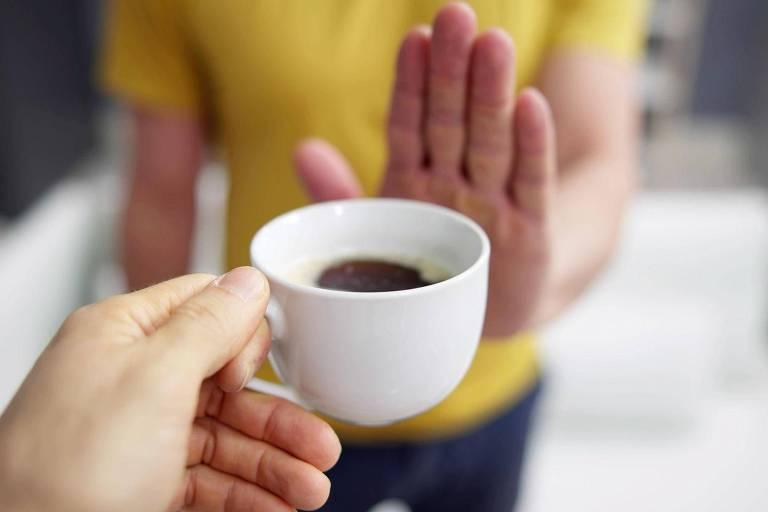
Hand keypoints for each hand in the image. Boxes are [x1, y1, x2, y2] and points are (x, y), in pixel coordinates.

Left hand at [0, 268, 339, 511]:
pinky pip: (209, 483)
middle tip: (320, 448)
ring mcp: (139, 437)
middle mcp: (132, 382)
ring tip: (310, 491)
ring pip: (225, 440)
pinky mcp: (143, 486)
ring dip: (273, 466)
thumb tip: (249, 280)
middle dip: (278, 422)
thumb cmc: (67, 470)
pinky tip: (276, 508)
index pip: (204, 311)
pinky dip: (247, 496)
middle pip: (227, 387)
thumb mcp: (153, 379)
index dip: (244, 338)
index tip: (263, 373)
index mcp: (124, 336)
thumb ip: (209, 324)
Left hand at [294, 3, 556, 336]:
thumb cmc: (430, 262)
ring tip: (492, 43)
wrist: (489, 311)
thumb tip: (302, 150)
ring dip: (490, 94)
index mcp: (413, 180)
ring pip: (491, 141)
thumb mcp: (381, 227)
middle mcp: (455, 182)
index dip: (410, 83)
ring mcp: (494, 202)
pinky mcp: (532, 228)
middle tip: (455, 15)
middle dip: (452, 71)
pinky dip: (532, 146)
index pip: (409, 123)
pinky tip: (531, 104)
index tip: (412, 39)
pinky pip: (530, 182)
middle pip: (451, 120)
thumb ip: (341, 195)